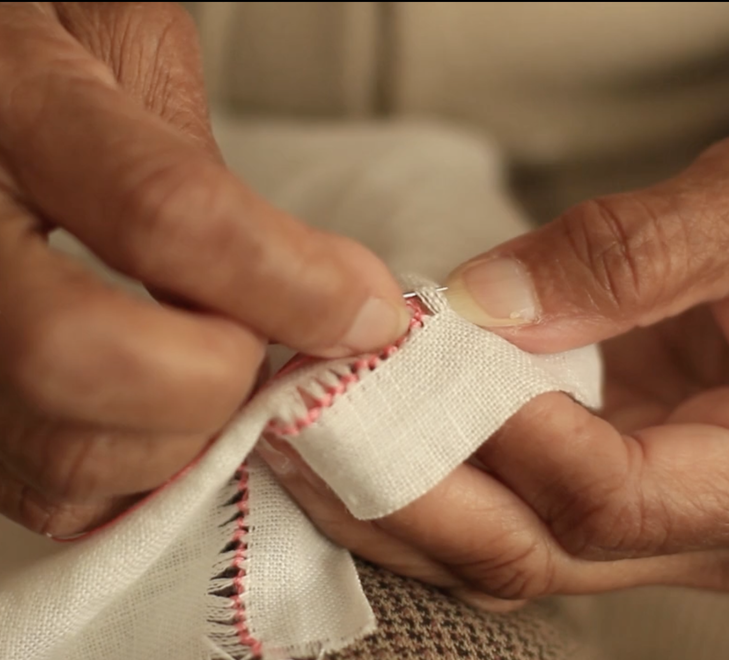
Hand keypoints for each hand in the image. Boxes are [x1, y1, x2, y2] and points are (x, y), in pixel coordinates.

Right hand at [0, 2, 405, 536]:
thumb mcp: (110, 38)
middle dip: (213, 384)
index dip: (291, 285)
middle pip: (78, 359)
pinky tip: (144, 423)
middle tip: (257, 352)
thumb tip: (290, 293)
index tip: (362, 313)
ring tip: (204, 381)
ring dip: (176, 442)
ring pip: (54, 451)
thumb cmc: (1, 38)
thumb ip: (197, 162)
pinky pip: (22, 488)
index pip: (163, 215)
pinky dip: (118, 479)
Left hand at [260, 138, 728, 609]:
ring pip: (498, 555)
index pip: (605, 499)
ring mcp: (636, 527)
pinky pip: (497, 519)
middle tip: (306, 418)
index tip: (417, 356)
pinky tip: (357, 440)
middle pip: (529, 552)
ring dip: (392, 499)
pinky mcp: (595, 498)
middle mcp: (693, 531)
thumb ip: (634, 258)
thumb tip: (485, 305)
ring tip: (302, 436)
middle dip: (407, 487)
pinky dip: (420, 487)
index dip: (504, 432)